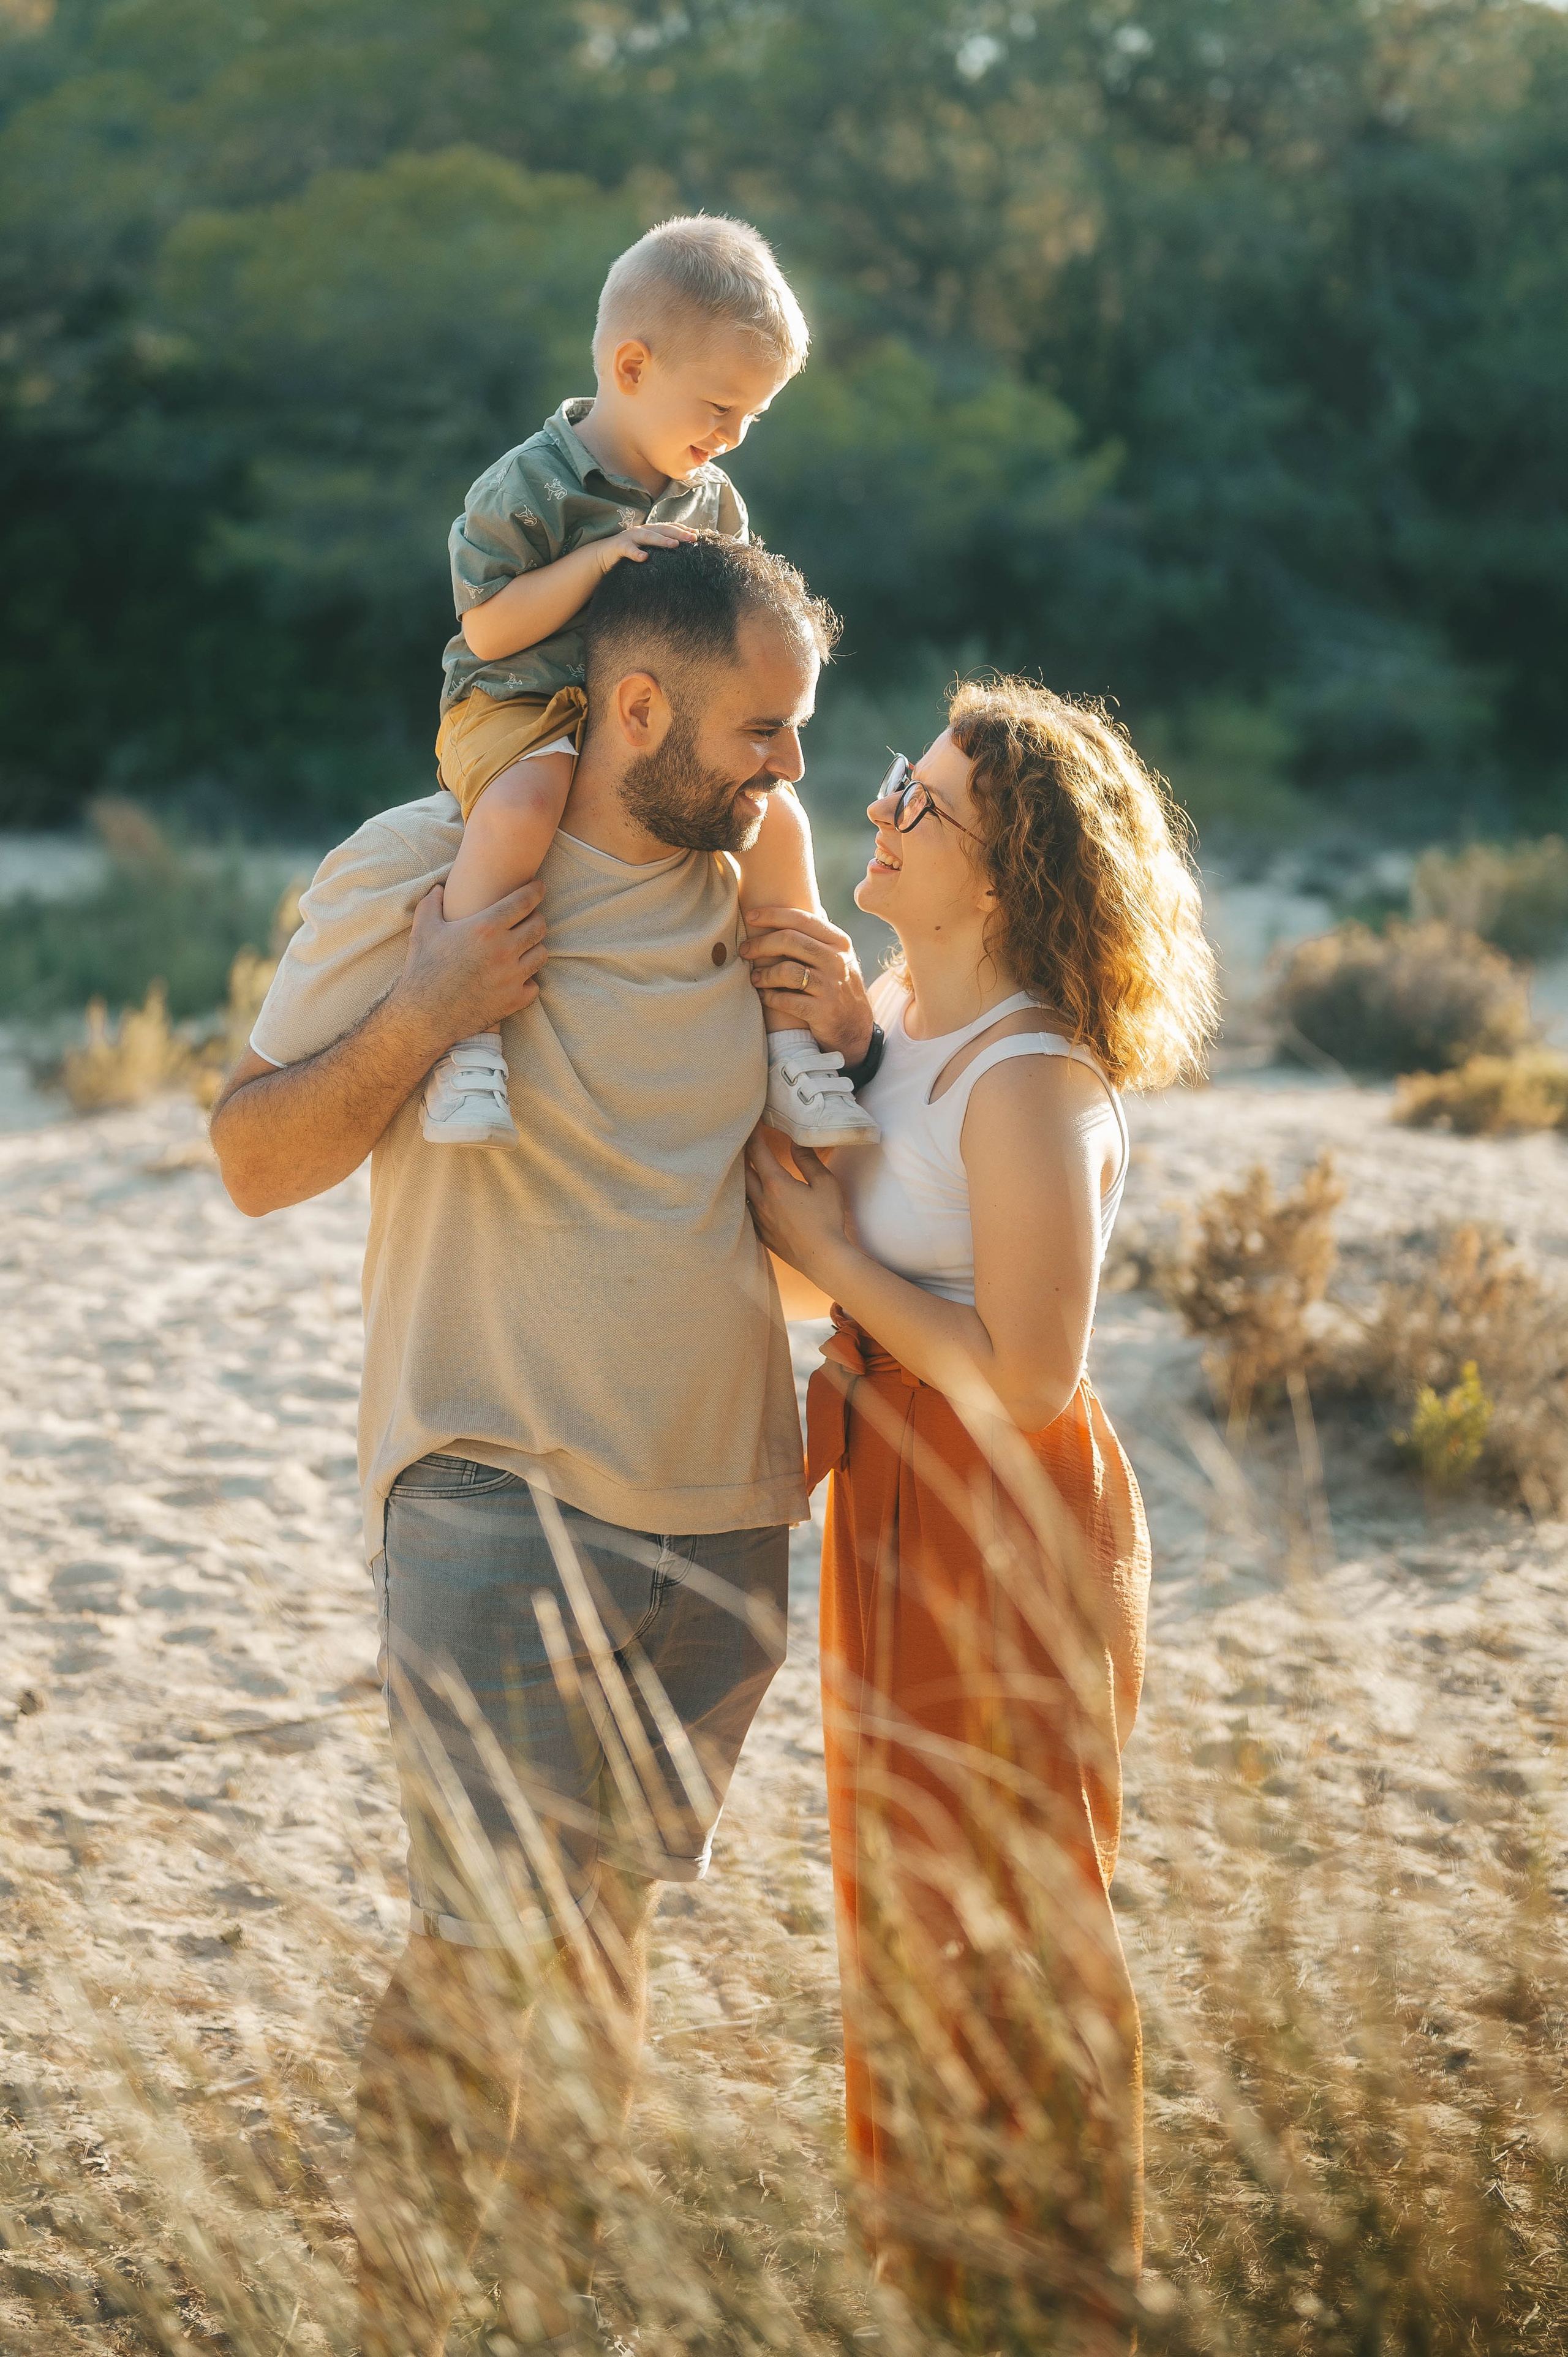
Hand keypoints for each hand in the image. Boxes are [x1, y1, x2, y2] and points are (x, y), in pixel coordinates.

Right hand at [390, 880, 547, 1054]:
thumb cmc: (422, 969)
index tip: (538, 888)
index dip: (535, 891)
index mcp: (486, 927)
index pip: (525, 901)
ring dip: (534, 948)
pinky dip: (528, 980)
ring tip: (524, 948)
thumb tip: (438, 888)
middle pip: (539, 926)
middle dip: (536, 919)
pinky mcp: (514, 1000)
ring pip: (542, 954)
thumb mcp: (423, 929)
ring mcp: (512, 977)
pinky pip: (535, 985)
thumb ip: (431, 903)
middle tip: (529, 919)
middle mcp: (505, 950)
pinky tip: (516, 977)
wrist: (424, 1014)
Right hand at [597, 524, 699, 571]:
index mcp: (651, 530)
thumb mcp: (647, 550)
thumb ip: (661, 548)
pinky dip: (636, 553)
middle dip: (678, 533)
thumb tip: (680, 551)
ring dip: (662, 540)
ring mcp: (630, 537)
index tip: (697, 535)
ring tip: (674, 545)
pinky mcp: (619, 547)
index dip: (683, 529)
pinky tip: (644, 558)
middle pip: (663, 529)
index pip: (670, 527)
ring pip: (648, 537)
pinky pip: (628, 550)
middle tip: (692, 539)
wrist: (603, 556)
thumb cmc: (629, 554)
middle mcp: (642, 530)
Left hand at [739, 907, 874, 1063]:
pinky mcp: (823, 1011)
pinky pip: (786, 1000)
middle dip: (761, 944)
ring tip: (754, 977)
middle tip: (745, 950)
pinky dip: (770, 997)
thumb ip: (819, 935)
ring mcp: (831, 987)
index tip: (750, 916)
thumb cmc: (837, 987)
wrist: (855, 1028)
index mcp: (839, 942)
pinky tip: (764, 996)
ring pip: (787, 971)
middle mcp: (837, 961)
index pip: (802, 919)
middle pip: (790, 940)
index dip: (772, 915)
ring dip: (764, 974)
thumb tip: (798, 906)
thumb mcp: (837, 957)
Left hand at [744, 1131, 851, 1282]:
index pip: (758, 1152)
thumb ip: (808, 1160)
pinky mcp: (761, 1233)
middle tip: (743, 1142)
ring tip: (743, 1168)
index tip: (752, 1122)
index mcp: (776, 1184)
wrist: (823, 1258)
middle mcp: (761, 1200)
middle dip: (742, 1154)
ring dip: (741, 1177)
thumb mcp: (824, 1184)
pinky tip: (750, 1199)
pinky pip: (746, 1211)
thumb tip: (796, 1141)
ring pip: (741, 1192)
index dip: (753, 1134)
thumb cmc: (827, 1220)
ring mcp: (758, 1218)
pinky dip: (746, 1199)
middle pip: (742, 1170)